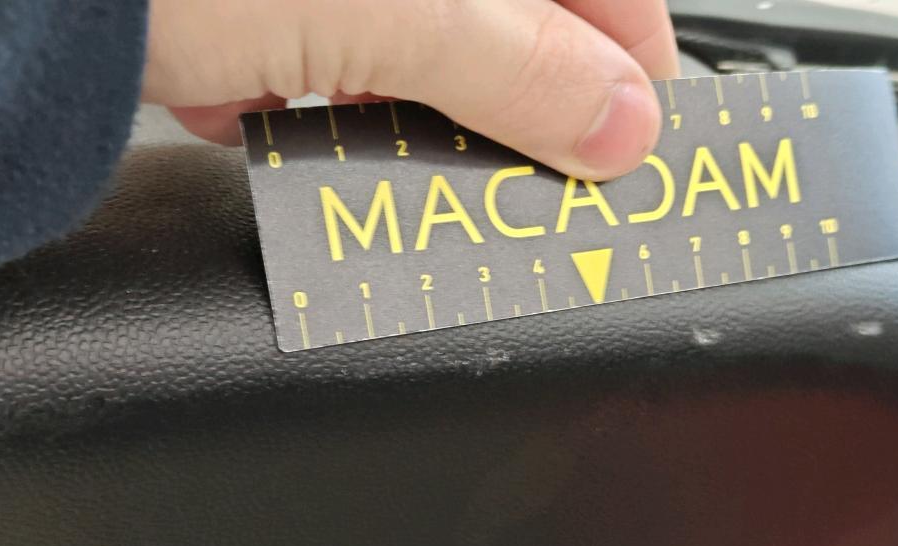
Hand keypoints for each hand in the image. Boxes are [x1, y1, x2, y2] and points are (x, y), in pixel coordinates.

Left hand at [142, 0, 679, 179]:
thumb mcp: (386, 10)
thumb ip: (518, 66)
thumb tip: (624, 125)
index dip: (630, 57)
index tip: (641, 138)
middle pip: (500, 22)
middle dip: (511, 103)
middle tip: (531, 177)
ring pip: (410, 55)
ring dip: (400, 111)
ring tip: (378, 145)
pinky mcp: (256, 19)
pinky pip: (320, 67)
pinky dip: (306, 101)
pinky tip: (273, 105)